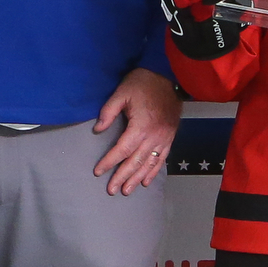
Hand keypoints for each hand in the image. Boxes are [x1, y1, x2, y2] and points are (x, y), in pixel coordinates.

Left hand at [92, 68, 181, 195]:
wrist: (167, 76)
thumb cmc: (142, 83)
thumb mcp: (121, 93)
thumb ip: (108, 112)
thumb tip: (97, 130)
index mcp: (141, 126)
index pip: (122, 150)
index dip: (110, 162)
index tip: (98, 172)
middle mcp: (154, 136)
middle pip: (136, 161)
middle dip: (122, 177)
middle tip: (111, 190)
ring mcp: (164, 138)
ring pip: (149, 163)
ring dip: (137, 178)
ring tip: (127, 190)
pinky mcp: (170, 137)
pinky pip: (162, 158)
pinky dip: (153, 171)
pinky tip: (146, 181)